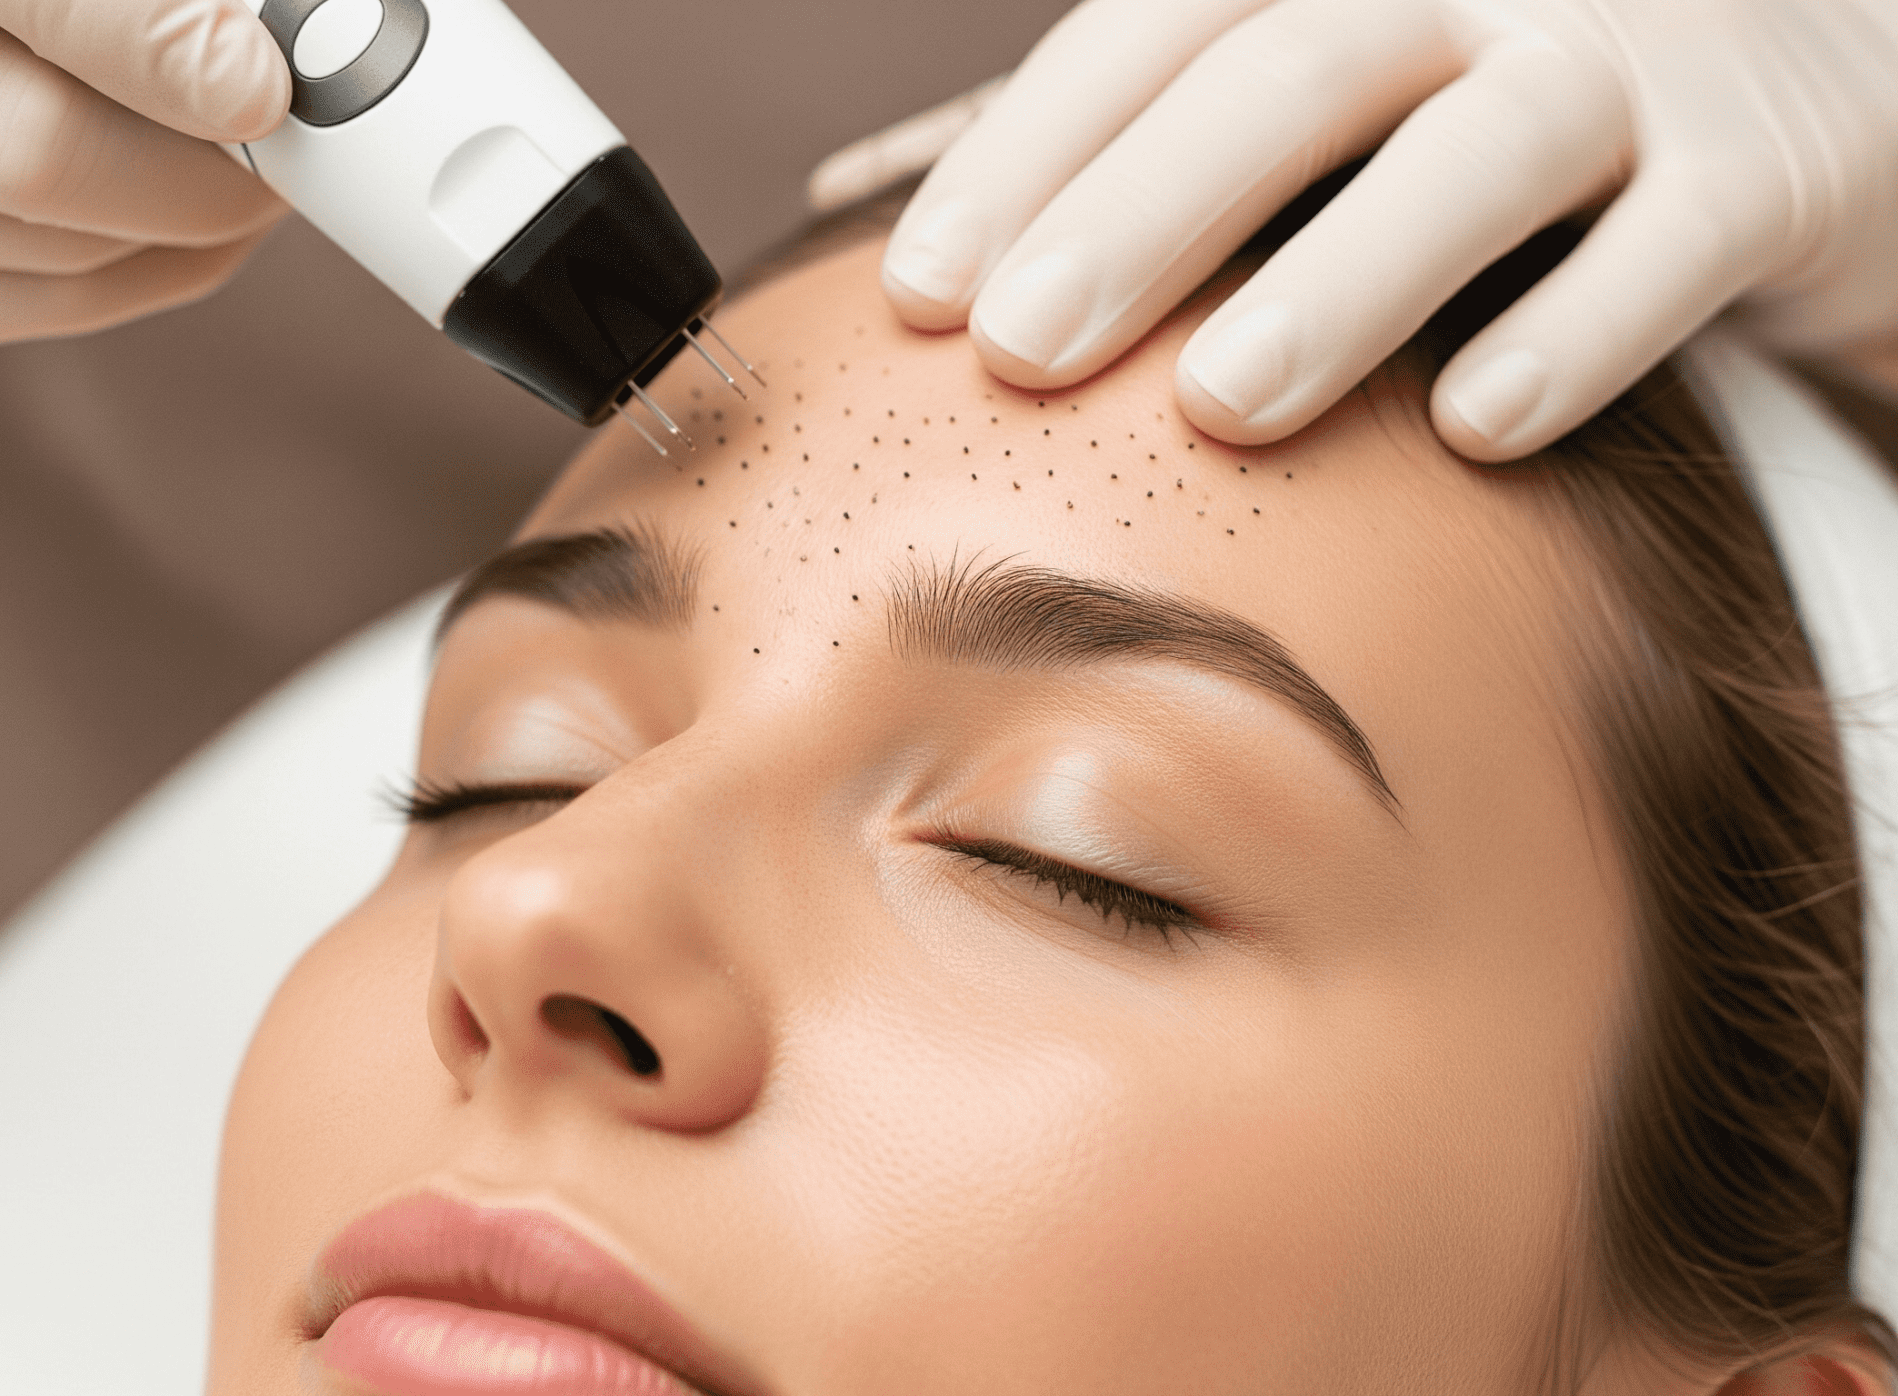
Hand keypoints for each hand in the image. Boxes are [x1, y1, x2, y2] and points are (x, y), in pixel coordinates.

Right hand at [0, 0, 290, 433]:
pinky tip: (138, 234)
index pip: (25, 2)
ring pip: (26, 257)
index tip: (259, 86)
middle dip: (192, 173)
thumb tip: (251, 52)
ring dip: (162, 233)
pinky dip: (103, 282)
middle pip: (23, 153)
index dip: (149, 45)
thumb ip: (99, 3)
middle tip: (277, 158)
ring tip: (220, 184)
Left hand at [845, 0, 1897, 460]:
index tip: (917, 300)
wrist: (1814, 87)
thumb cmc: (1497, 93)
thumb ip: (1127, 128)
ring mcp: (1641, 52)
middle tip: (1020, 350)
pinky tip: (1474, 430)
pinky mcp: (1773, 161)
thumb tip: (874, 205)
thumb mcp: (1316, 82)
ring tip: (1219, 407)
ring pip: (1481, 148)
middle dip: (1140, 213)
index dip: (1026, 155)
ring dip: (1343, 279)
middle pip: (1289, 72)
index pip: (1152, 29)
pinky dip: (1576, 331)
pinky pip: (1674, 242)